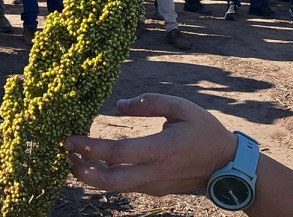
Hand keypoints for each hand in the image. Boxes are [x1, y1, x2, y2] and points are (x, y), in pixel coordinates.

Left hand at [66, 94, 237, 196]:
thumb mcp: (182, 107)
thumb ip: (150, 102)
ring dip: (91, 175)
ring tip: (76, 159)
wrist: (226, 167)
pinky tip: (98, 164)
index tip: (70, 140)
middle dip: (81, 171)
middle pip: (108, 182)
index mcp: (159, 151)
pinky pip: (125, 185)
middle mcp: (152, 173)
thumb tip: (119, 105)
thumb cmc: (205, 132)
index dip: (90, 148)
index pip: (116, 154)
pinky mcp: (153, 190)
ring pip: (114, 187)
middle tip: (66, 155)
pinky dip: (107, 176)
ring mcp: (152, 185)